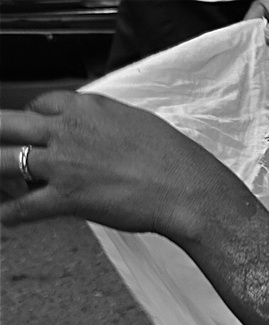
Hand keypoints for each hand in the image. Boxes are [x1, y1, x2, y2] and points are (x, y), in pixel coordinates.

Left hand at [0, 91, 248, 236]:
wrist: (188, 191)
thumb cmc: (175, 160)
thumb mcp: (137, 122)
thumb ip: (108, 122)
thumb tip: (102, 131)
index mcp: (86, 108)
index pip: (40, 103)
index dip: (31, 117)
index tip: (34, 129)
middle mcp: (67, 130)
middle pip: (6, 124)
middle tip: (1, 146)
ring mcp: (63, 164)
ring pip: (3, 161)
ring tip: (0, 180)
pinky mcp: (67, 198)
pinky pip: (24, 207)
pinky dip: (10, 214)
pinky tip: (6, 217)